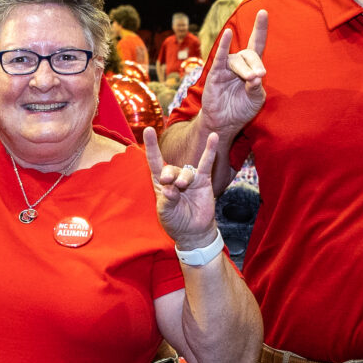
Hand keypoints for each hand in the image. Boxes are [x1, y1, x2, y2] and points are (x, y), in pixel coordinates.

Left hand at [148, 126, 221, 248]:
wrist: (193, 232)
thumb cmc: (175, 221)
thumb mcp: (166, 214)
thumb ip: (167, 201)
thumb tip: (170, 189)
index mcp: (161, 183)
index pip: (154, 162)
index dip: (151, 146)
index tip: (148, 129)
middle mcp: (174, 177)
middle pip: (170, 169)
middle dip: (169, 174)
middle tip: (170, 183)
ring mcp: (190, 178)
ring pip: (186, 171)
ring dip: (184, 178)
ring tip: (183, 186)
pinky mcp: (204, 180)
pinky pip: (206, 164)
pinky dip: (210, 151)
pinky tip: (213, 138)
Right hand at [195, 10, 268, 141]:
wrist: (225, 123)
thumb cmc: (241, 109)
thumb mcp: (256, 100)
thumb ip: (257, 88)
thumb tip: (256, 77)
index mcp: (252, 67)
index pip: (257, 43)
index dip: (260, 29)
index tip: (263, 12)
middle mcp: (239, 64)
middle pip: (250, 54)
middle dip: (255, 64)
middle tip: (258, 77)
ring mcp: (226, 68)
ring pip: (237, 60)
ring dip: (245, 69)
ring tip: (250, 79)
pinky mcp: (215, 74)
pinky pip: (220, 57)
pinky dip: (223, 46)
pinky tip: (227, 34)